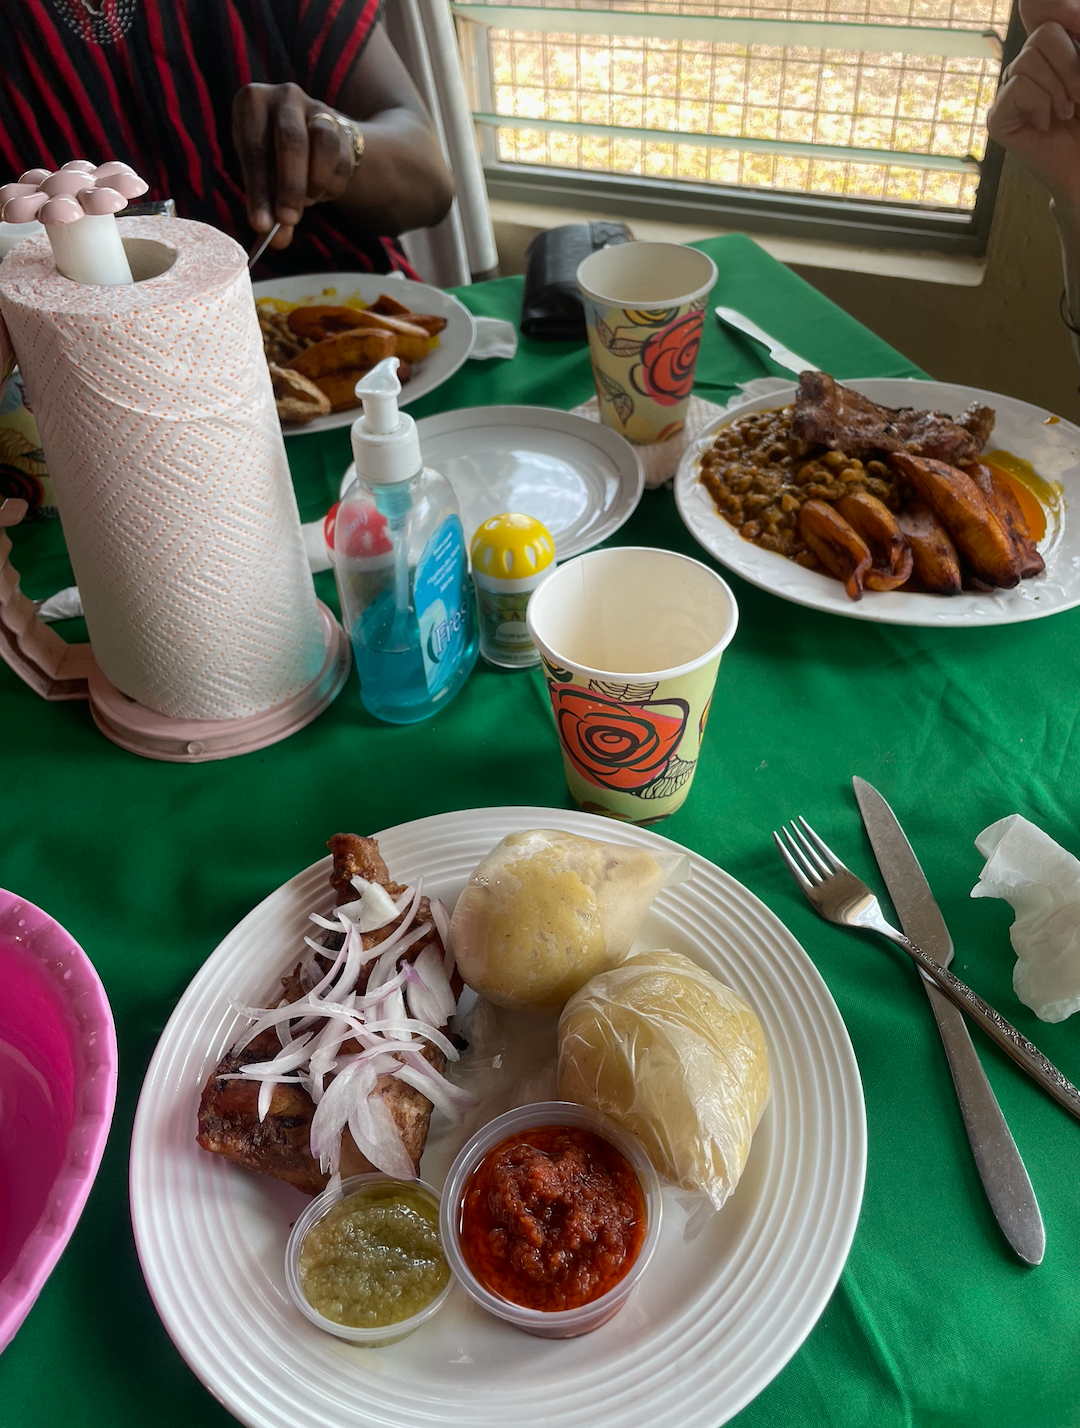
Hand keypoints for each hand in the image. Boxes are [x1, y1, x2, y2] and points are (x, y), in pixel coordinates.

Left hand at [232, 82, 356, 247]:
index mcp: (252, 103)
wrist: (309, 138)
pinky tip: (321, 193)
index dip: (258, 190)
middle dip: (290, 187)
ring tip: (307, 201)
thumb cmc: (273, 158)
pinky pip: (342, 159)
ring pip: (324, 144)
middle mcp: (285, 96)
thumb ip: (267, 206)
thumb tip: (276, 241)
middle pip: (292, 140)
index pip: (254, 148)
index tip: (261, 225)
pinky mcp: (342, 125)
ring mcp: (317, 108)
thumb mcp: (262, 176)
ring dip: (315, 182)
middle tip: (288, 221)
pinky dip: (332, 184)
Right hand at [987, 19, 1079, 203]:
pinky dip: (1040, 104)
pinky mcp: (998, 118)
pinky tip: (1045, 124)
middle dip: (1071, 64)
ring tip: (1064, 112)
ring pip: (1028, 59)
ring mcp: (1010, 93)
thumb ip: (1078, 38)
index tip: (1077, 21)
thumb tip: (1053, 6)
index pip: (1044, 12)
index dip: (1057, 6)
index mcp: (1053, 52)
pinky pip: (1018, 86)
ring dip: (1057, 88)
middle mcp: (1028, 68)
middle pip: (1041, 33)